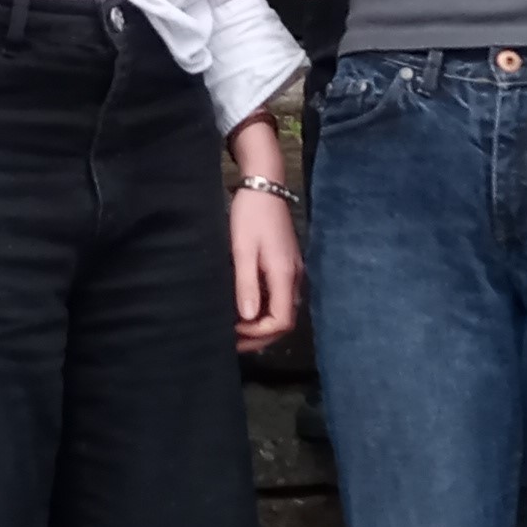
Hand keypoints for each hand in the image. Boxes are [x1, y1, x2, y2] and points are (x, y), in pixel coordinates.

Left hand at [229, 170, 302, 349]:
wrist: (264, 185)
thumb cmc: (250, 215)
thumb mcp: (243, 249)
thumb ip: (246, 284)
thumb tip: (248, 318)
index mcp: (285, 275)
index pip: (281, 321)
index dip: (259, 334)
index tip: (233, 333)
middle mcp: (294, 277)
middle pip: (284, 321)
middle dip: (260, 336)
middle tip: (232, 341)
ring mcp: (293, 271)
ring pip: (282, 310)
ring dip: (261, 325)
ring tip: (235, 330)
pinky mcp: (287, 265)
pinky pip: (279, 297)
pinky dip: (264, 310)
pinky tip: (245, 309)